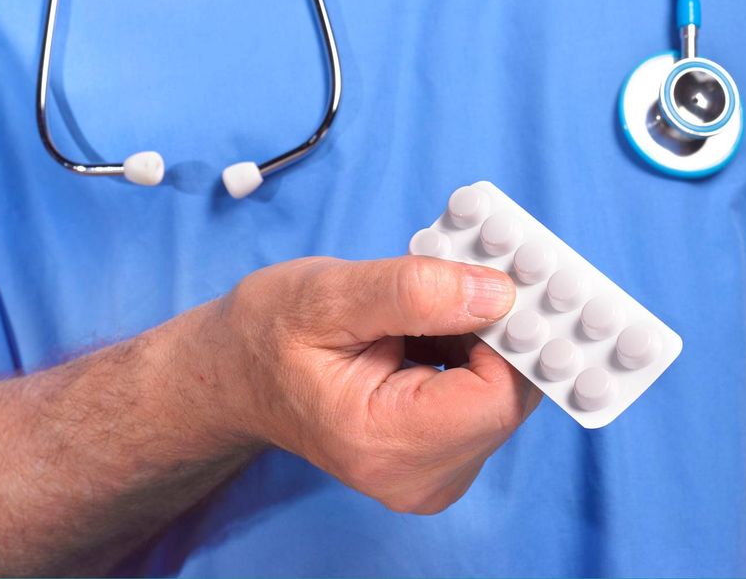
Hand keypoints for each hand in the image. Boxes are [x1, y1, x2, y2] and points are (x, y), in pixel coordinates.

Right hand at [212, 256, 541, 513]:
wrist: (236, 375)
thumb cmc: (268, 334)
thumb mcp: (327, 295)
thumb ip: (413, 292)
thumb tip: (499, 295)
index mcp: (384, 443)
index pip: (497, 395)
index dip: (509, 332)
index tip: (497, 271)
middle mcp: (416, 477)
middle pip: (508, 398)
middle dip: (498, 327)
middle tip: (464, 268)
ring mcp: (430, 475)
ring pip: (504, 394)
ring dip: (483, 335)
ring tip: (429, 299)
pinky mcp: (438, 457)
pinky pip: (487, 397)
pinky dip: (473, 351)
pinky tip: (433, 322)